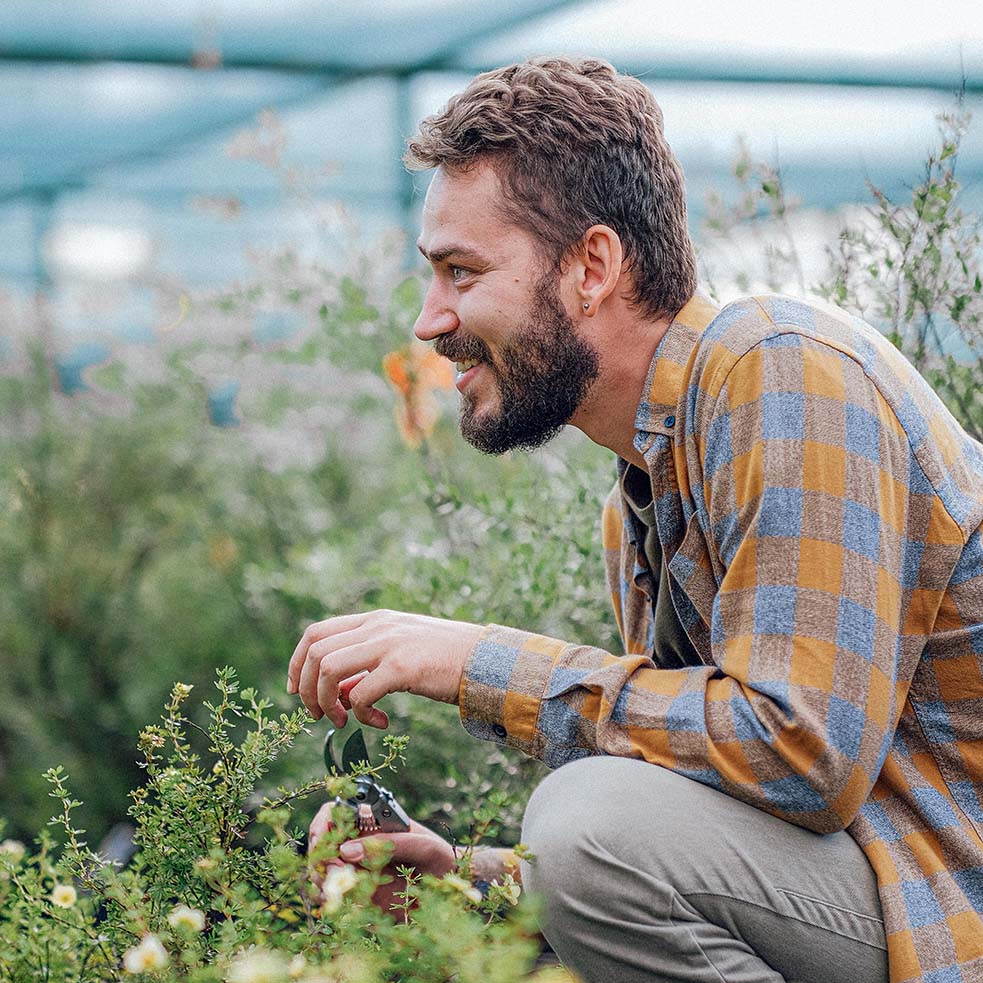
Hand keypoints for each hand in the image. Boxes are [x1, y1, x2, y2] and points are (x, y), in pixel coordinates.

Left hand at [286, 609, 483, 727]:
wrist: (486, 660)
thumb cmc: (446, 661)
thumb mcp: (401, 653)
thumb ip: (368, 665)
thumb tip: (339, 693)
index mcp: (375, 620)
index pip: (316, 633)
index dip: (297, 663)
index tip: (297, 690)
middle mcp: (377, 626)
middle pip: (315, 652)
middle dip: (307, 689)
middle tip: (319, 715)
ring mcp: (389, 644)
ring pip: (328, 669)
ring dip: (327, 701)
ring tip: (343, 721)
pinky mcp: (402, 667)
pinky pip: (361, 695)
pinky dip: (362, 715)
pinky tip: (382, 723)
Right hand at [308, 801, 455, 914]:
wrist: (451, 885)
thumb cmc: (438, 855)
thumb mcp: (420, 845)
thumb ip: (386, 844)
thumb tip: (346, 850)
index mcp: (370, 822)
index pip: (333, 813)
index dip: (322, 826)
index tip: (323, 845)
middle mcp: (357, 844)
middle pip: (320, 847)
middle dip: (321, 862)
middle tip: (340, 875)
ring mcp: (356, 869)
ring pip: (321, 874)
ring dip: (325, 885)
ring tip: (347, 893)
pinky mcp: (359, 894)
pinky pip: (336, 899)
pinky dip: (337, 904)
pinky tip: (354, 907)